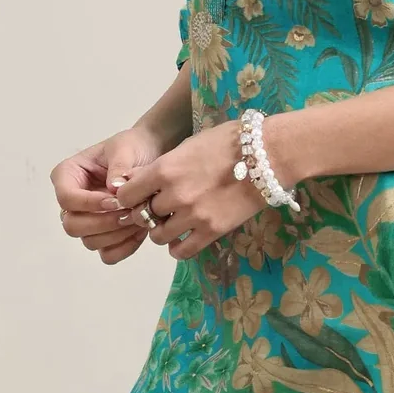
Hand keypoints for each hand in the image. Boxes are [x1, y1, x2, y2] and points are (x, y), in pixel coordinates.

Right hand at [53, 127, 168, 267]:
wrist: (152, 158)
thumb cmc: (133, 148)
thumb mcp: (125, 148)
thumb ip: (118, 166)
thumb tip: (113, 188)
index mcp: (68, 176)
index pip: (66, 198)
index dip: (89, 204)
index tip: (115, 201)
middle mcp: (73, 202)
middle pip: (73, 225)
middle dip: (103, 223)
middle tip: (129, 213)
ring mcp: (87, 221)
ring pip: (90, 242)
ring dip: (116, 235)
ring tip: (139, 219)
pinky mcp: (105, 236)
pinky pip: (107, 254)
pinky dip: (124, 247)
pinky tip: (140, 232)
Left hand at [114, 121, 274, 260]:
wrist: (268, 155)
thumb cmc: (228, 142)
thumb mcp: (188, 146)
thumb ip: (164, 166)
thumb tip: (142, 181)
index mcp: (164, 169)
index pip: (126, 195)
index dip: (129, 197)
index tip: (137, 197)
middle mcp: (174, 195)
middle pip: (142, 215)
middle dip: (147, 213)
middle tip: (158, 209)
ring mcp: (193, 215)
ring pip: (159, 236)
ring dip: (162, 231)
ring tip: (173, 223)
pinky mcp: (212, 231)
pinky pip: (182, 250)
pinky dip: (178, 248)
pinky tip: (184, 239)